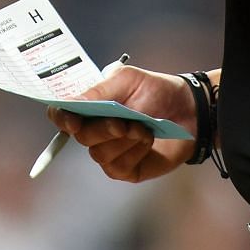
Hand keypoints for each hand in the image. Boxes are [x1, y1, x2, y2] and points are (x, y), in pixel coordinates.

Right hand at [45, 65, 196, 182]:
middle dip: (102, 129)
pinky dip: (134, 152)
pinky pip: (116, 166)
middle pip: (80, 136)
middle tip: (123, 121)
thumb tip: (70, 103)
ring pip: (99, 153)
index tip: (71, 119)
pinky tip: (148, 141)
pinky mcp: (124, 169)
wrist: (189, 111)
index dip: (60, 117)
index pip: (61, 115)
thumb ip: (98, 92)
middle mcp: (94, 131)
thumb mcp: (127, 80)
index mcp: (89, 106)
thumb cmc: (157, 91)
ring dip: (123, 140)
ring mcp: (108, 152)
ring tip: (144, 128)